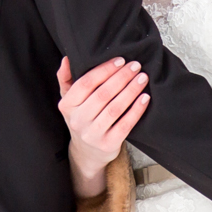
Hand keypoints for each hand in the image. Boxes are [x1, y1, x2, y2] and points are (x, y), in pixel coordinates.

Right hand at [57, 55, 149, 197]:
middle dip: (121, 77)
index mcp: (67, 105)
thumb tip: (67, 59)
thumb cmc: (82, 118)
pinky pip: (125, 125)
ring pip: (114, 108)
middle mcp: (78, 120)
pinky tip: (145, 98)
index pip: (85, 83)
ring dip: (131, 91)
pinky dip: (136, 110)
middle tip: (135, 66)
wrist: (87, 153)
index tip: (120, 60)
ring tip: (142, 78)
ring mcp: (93, 134)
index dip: (104, 70)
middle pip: (102, 95)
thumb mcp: (70, 100)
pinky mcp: (108, 144)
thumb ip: (66, 78)